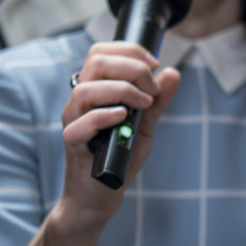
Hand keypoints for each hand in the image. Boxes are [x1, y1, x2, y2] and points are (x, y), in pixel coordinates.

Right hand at [58, 41, 180, 228]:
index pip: (101, 53)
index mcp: (95, 91)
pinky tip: (124, 117)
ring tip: (144, 104)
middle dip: (132, 68)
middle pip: (95, 62)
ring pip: (85, 90)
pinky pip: (80, 123)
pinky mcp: (73, 144)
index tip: (155, 64)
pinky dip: (105, 115)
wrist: (100, 194)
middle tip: (152, 88)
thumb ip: (158, 100)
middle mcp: (80, 102)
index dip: (130, 51)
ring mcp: (73, 122)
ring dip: (122, 90)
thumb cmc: (120, 156)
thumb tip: (172, 73)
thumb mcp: (144, 125)